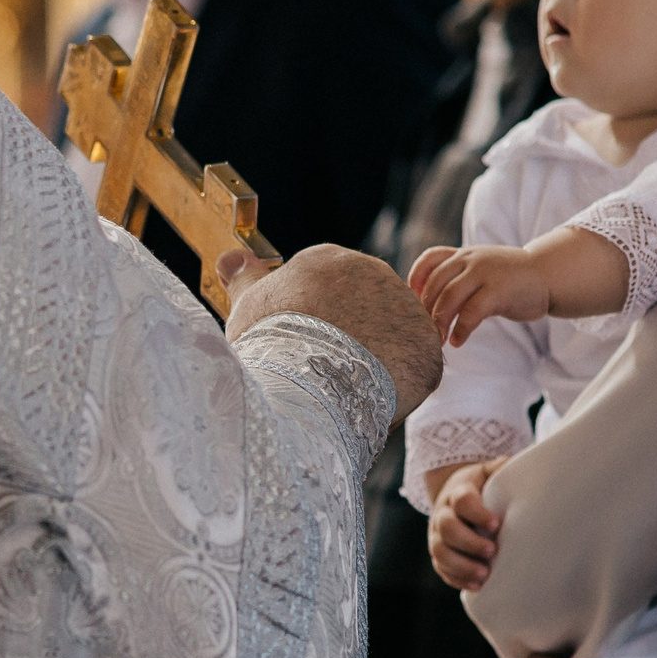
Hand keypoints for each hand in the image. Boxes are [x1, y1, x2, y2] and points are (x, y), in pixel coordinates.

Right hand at [222, 245, 441, 422]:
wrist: (305, 380)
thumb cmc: (269, 341)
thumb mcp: (248, 304)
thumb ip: (244, 278)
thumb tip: (229, 257)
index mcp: (329, 260)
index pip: (331, 288)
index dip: (318, 322)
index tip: (306, 346)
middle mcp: (374, 273)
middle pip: (367, 308)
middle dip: (352, 337)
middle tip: (327, 370)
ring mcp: (404, 309)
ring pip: (394, 337)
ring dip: (379, 360)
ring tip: (349, 390)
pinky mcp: (427, 349)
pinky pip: (415, 368)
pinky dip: (399, 387)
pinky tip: (372, 399)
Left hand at [408, 243, 550, 345]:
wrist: (547, 275)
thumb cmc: (510, 279)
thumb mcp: (481, 269)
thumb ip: (458, 278)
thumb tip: (428, 304)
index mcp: (464, 255)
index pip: (429, 259)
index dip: (415, 280)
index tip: (412, 302)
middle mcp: (471, 260)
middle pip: (435, 284)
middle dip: (425, 310)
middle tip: (422, 332)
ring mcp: (485, 273)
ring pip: (450, 297)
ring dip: (439, 322)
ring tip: (438, 340)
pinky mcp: (499, 291)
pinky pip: (471, 312)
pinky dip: (461, 329)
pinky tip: (458, 341)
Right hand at [426, 457, 508, 590]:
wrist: (454, 497)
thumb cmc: (479, 487)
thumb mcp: (486, 473)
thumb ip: (498, 468)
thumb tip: (512, 462)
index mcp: (457, 494)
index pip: (462, 502)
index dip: (477, 513)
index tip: (496, 524)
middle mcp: (442, 514)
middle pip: (447, 529)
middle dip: (469, 543)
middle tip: (491, 552)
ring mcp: (437, 536)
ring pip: (441, 552)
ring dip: (461, 566)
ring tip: (484, 575)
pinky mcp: (438, 554)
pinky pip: (441, 568)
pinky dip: (457, 579)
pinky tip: (476, 586)